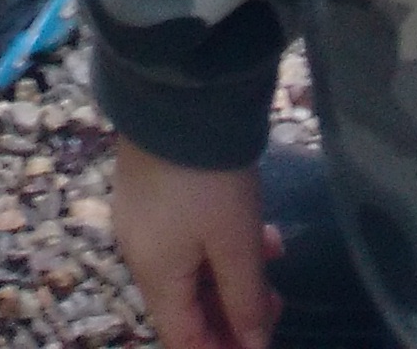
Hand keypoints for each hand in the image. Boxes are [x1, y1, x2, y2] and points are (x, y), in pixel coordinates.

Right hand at [109, 140, 276, 348]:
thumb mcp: (236, 243)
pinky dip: (219, 241)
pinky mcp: (151, 185)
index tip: (260, 344)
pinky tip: (255, 225)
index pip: (184, 339)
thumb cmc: (208, 179)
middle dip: (233, 311)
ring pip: (191, 265)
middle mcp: (139, 252)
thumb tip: (254, 345)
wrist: (175, 93)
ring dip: (232, 273)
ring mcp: (142, 216)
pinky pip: (186, 233)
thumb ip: (246, 300)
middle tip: (277, 302)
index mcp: (154, 274)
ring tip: (275, 257)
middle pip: (186, 304)